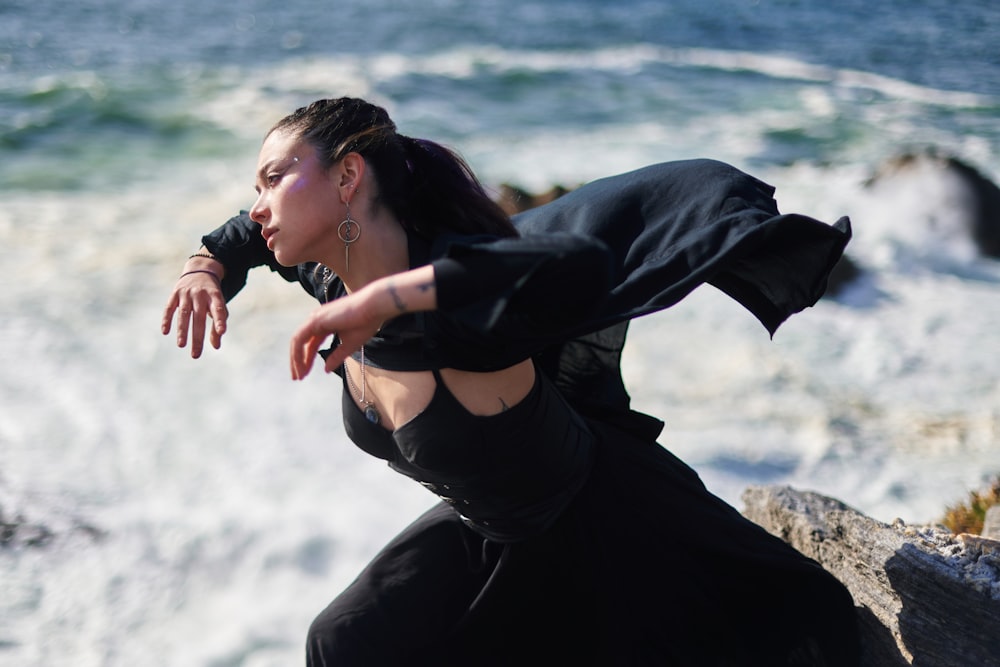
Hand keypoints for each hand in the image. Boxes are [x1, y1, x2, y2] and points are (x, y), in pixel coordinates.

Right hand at [162, 262, 227, 357]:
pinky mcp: (175, 293)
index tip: (222, 332)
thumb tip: (216, 347)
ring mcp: (187, 293)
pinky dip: (167, 319)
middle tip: (195, 354)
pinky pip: (169, 307)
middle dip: (197, 337)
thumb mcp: (219, 305)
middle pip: (199, 317)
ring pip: (184, 313)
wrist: (200, 271)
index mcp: (215, 296)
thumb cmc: (212, 295)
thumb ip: (218, 324)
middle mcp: (201, 294)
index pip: (219, 309)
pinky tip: (165, 332)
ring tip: (181, 345)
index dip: (220, 320)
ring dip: (182, 330)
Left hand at [289, 266, 437, 379]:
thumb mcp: (349, 345)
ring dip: (295, 359)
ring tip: (298, 375)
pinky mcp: (315, 320)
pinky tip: (301, 365)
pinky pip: (299, 338)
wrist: (374, 307)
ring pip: (297, 341)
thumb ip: (336, 357)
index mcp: (324, 324)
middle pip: (301, 343)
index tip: (305, 374)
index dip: (307, 360)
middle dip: (298, 361)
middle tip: (298, 377)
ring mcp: (315, 318)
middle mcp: (316, 320)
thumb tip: (326, 370)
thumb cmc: (366, 323)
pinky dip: (297, 353)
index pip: (310, 344)